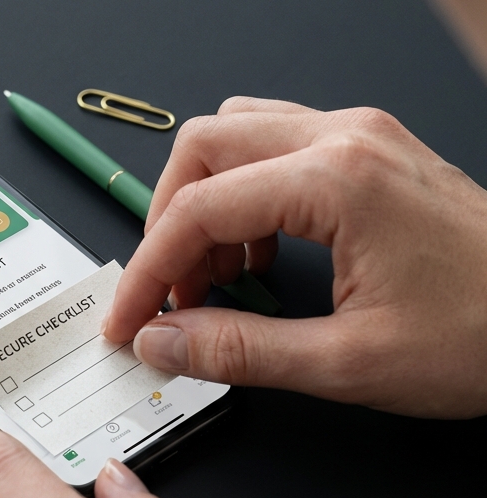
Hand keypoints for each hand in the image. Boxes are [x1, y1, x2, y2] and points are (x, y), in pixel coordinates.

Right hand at [104, 98, 486, 418]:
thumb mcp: (352, 362)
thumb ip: (241, 351)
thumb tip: (163, 343)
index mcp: (336, 180)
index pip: (197, 210)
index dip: (148, 271)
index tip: (128, 320)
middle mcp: (342, 137)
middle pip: (202, 148)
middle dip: (167, 222)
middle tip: (171, 295)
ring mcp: (358, 135)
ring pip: (235, 135)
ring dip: (204, 201)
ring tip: (216, 276)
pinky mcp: (370, 149)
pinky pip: (274, 146)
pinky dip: (244, 194)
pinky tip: (261, 254)